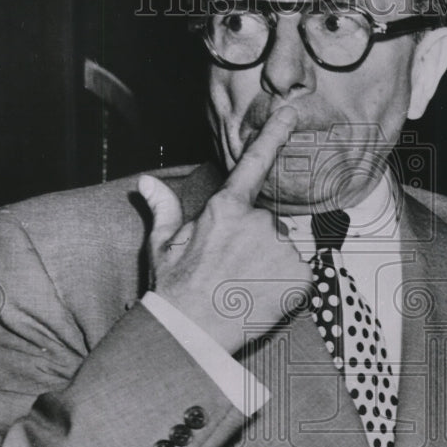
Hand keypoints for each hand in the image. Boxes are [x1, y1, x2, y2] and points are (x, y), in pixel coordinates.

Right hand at [138, 106, 311, 353]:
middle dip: (252, 243)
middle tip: (229, 271)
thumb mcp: (162, 246)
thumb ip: (163, 209)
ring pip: (281, 250)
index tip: (291, 112)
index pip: (254, 164)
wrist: (191, 334)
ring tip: (242, 288)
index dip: (274, 135)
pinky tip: (259, 298)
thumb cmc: (174, 291)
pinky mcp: (298, 277)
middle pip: (265, 224)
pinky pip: (297, 275)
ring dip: (268, 265)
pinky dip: (284, 286)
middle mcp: (257, 223)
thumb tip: (147, 183)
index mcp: (225, 210)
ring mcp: (280, 249)